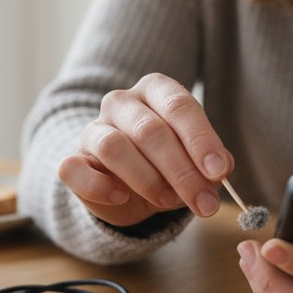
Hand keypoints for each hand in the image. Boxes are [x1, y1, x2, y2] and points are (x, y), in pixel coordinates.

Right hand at [57, 73, 233, 226]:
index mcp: (155, 90)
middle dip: (181, 171)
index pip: (179, 106)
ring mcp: (92, 129)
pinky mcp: (73, 160)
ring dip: (147, 180)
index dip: (200, 140)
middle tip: (204, 202)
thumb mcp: (195, 161)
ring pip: (114, 147)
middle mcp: (121, 102)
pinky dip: (100, 186)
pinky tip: (121, 197)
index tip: (218, 172)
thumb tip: (219, 170)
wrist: (126, 188)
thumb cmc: (167, 165)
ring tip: (168, 200)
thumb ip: (211, 163)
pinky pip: (75, 169)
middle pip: (150, 130)